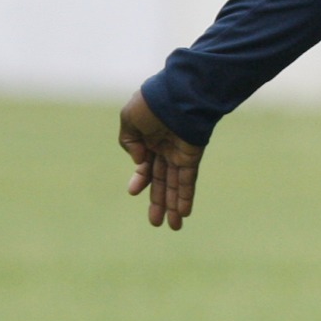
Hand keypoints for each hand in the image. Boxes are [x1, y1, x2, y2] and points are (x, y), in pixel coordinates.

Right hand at [118, 90, 203, 230]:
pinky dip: (185, 195)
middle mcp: (164, 148)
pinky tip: (183, 212)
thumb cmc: (150, 103)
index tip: (133, 191)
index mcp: (148, 138)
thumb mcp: (129, 120)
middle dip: (158, 202)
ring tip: (173, 227)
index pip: (146, 166)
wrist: (176, 93)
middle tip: (156, 224)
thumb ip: (129, 141)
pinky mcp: (192, 155)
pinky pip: (187, 179)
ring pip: (174, 184)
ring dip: (173, 205)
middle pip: (161, 180)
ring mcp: (179, 152)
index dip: (141, 181)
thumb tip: (139, 160)